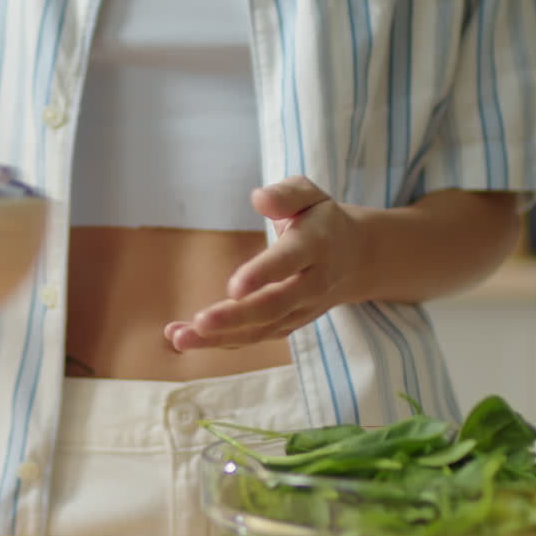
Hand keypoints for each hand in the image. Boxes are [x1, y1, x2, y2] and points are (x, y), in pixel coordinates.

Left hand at [164, 176, 367, 350]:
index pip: (288, 262)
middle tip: (199, 322)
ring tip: (178, 338)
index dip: (263, 275)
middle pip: (274, 306)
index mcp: (315, 246)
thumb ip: (286, 194)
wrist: (357, 258)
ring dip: (219, 337)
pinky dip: (218, 341)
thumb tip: (259, 197)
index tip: (233, 287)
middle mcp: (310, 284)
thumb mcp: (311, 195)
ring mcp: (299, 310)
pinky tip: (183, 338)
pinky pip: (252, 337)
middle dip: (236, 317)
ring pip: (260, 330)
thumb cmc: (320, 219)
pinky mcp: (285, 324)